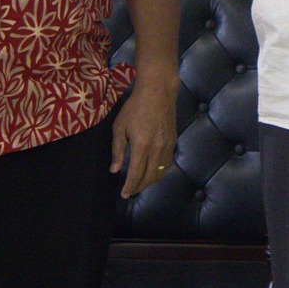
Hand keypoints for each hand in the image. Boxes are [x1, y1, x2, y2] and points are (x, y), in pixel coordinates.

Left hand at [111, 81, 178, 198]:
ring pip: (161, 172)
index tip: (124, 194)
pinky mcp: (173, 141)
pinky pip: (167, 163)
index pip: (136, 174)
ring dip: (150, 181)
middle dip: (139, 187)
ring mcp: (167, 145)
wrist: (158, 92)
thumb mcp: (120, 127)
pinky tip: (152, 171)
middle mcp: (157, 149)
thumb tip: (115, 169)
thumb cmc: (135, 107)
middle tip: (130, 191)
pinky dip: (159, 171)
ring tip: (140, 184)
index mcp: (142, 146)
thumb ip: (117, 150)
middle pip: (150, 176)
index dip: (130, 186)